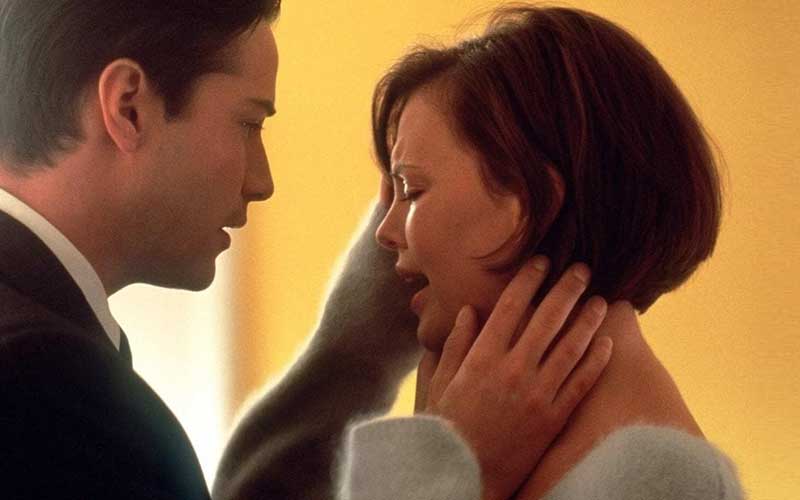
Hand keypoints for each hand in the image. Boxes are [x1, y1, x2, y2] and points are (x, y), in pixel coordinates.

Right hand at [416, 257, 611, 499]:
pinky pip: (580, 383)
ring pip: (570, 347)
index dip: (529, 280)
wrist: (465, 474)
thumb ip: (456, 344)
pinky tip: (607, 343)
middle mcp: (513, 369)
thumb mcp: (441, 382)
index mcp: (482, 356)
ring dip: (587, 319)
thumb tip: (469, 311)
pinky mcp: (552, 418)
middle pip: (547, 318)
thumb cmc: (448, 427)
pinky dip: (596, 361)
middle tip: (581, 269)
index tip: (541, 262)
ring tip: (600, 300)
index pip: (511, 306)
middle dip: (566, 289)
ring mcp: (536, 394)